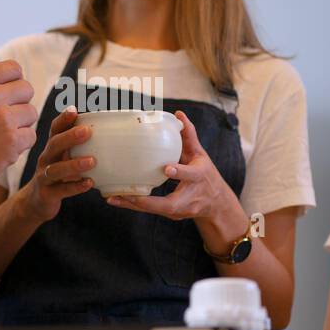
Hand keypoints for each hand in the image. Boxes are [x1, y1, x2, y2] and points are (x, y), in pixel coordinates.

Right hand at [0, 60, 37, 192]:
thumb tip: (15, 80)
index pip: (14, 68)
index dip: (13, 82)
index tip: (6, 95)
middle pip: (27, 89)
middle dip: (19, 102)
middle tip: (5, 116)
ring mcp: (3, 120)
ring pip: (31, 113)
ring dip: (20, 124)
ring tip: (1, 133)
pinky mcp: (12, 142)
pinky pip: (31, 136)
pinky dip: (20, 143)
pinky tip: (3, 147)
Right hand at [17, 107, 95, 222]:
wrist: (35, 202)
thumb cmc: (57, 177)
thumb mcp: (63, 158)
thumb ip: (77, 146)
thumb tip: (104, 131)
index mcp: (52, 148)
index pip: (54, 130)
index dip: (63, 119)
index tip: (74, 110)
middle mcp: (46, 159)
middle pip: (54, 145)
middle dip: (70, 137)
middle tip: (87, 131)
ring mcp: (44, 177)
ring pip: (56, 169)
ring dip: (74, 164)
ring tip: (92, 161)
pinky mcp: (46, 194)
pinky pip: (61, 190)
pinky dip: (75, 187)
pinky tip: (89, 183)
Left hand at [105, 111, 243, 238]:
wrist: (216, 203)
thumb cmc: (206, 175)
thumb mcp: (200, 155)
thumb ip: (189, 136)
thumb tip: (179, 115)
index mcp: (199, 178)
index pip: (190, 175)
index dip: (179, 172)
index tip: (166, 168)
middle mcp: (189, 198)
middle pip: (169, 203)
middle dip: (147, 201)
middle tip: (128, 193)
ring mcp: (180, 210)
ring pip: (155, 210)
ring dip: (133, 205)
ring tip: (113, 198)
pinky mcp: (170, 214)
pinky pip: (150, 210)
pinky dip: (133, 206)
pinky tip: (116, 200)